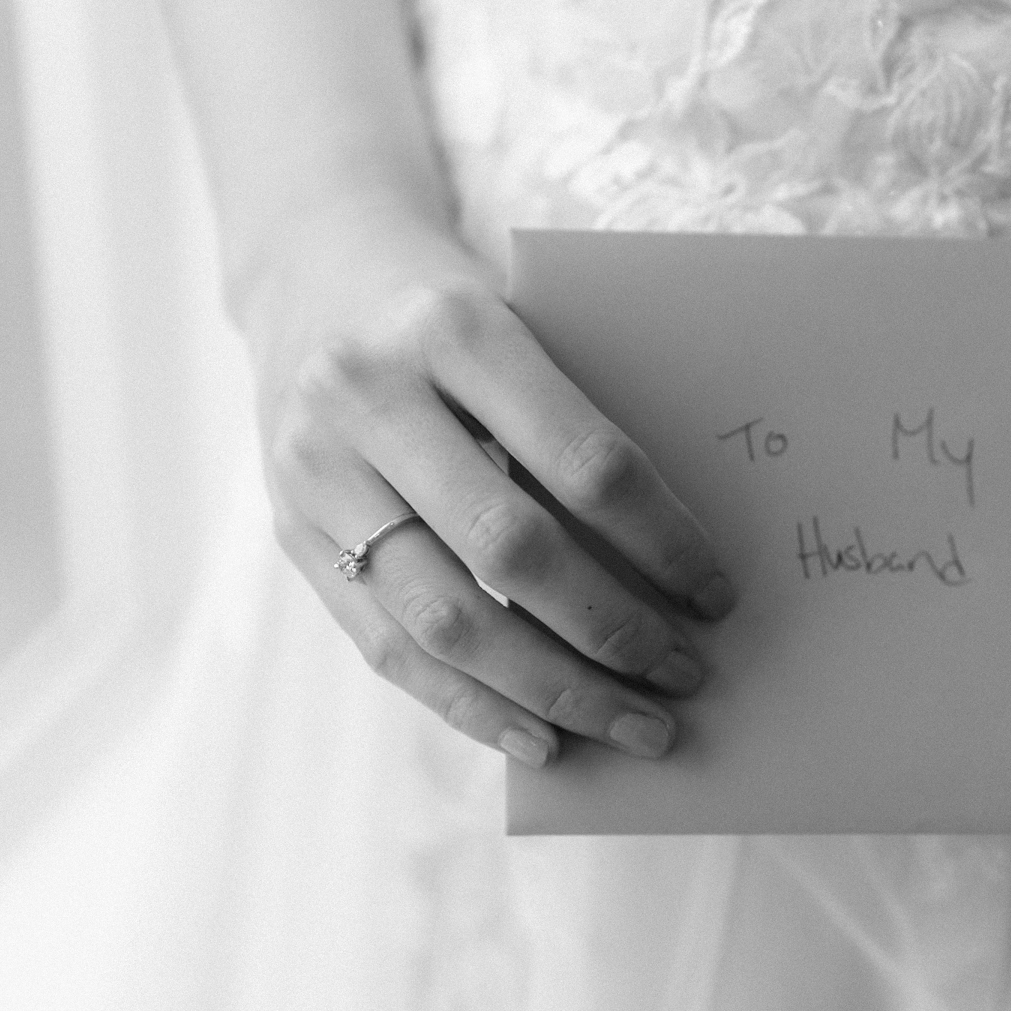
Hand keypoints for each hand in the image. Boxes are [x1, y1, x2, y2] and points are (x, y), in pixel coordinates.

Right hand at [250, 212, 735, 768]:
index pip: (583, 461)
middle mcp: (369, 397)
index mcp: (454, 329)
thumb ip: (580, 421)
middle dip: (612, 631)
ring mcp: (315, 470)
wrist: (313, 271)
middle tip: (686, 676)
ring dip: (551, 691)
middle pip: (511, 551)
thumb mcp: (524, 322)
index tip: (717, 596)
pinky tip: (541, 739)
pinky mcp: (293, 532)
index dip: (662, 543)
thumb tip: (684, 568)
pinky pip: (389, 648)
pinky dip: (472, 706)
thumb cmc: (460, 311)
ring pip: (445, 619)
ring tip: (631, 727)